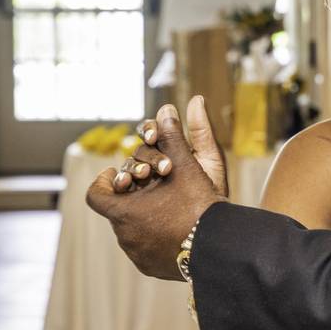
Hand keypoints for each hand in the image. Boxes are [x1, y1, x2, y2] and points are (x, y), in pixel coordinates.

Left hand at [86, 101, 227, 279]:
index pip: (95, 196)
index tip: (115, 175)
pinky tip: (173, 229)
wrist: (220, 248)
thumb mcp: (186, 165)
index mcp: (123, 212)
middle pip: (116, 212)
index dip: (103, 183)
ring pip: (130, 231)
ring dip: (141, 217)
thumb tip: (166, 107)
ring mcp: (137, 255)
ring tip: (163, 207)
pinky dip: (152, 237)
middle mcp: (124, 237)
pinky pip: (143, 249)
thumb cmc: (199, 205)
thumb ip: (172, 136)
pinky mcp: (151, 268)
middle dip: (130, 197)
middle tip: (149, 187)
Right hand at [114, 96, 228, 196]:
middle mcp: (153, 164)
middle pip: (140, 150)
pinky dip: (118, 183)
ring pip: (129, 167)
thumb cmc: (212, 194)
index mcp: (171, 150)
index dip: (150, 130)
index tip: (154, 135)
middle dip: (149, 155)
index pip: (153, 132)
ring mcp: (142, 183)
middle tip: (162, 165)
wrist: (206, 231)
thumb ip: (202, 131)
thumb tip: (196, 98)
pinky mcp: (131, 202)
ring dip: (133, 168)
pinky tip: (123, 185)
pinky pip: (119, 188)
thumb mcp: (210, 162)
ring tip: (143, 174)